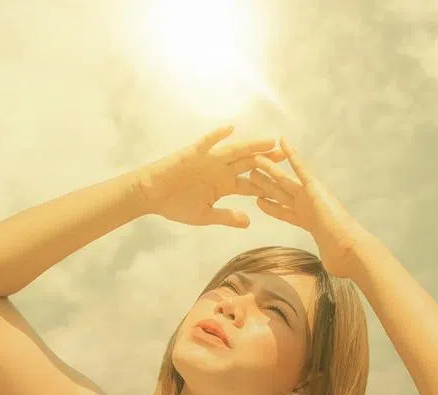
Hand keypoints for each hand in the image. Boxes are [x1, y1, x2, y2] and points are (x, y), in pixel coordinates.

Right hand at [132, 124, 283, 227]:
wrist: (151, 195)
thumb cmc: (175, 205)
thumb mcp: (204, 216)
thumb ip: (226, 216)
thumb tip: (249, 222)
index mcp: (223, 186)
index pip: (249, 184)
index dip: (266, 185)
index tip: (286, 185)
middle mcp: (219, 170)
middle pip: (247, 164)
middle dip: (266, 160)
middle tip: (286, 156)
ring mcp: (208, 160)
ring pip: (234, 151)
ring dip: (251, 146)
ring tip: (270, 142)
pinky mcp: (193, 153)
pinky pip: (206, 142)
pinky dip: (217, 135)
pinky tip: (230, 129)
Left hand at [246, 138, 374, 278]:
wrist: (349, 249)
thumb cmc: (341, 257)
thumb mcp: (328, 259)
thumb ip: (326, 258)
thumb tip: (332, 270)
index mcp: (307, 221)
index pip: (283, 212)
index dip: (270, 206)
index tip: (257, 202)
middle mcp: (306, 205)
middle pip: (279, 193)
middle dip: (263, 184)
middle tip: (248, 173)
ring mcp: (309, 195)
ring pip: (283, 179)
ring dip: (269, 168)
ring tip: (254, 158)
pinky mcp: (314, 187)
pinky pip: (300, 167)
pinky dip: (291, 154)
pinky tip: (281, 141)